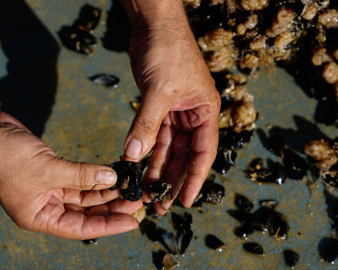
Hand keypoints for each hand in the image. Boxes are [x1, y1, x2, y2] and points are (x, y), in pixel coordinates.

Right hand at [0, 26, 140, 238]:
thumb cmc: (7, 158)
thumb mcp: (49, 170)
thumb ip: (82, 176)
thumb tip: (112, 177)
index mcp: (39, 217)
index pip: (80, 228)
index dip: (108, 226)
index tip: (132, 223)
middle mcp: (46, 208)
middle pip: (85, 213)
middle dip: (111, 208)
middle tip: (136, 201)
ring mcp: (49, 190)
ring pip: (84, 196)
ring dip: (106, 191)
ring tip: (129, 187)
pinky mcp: (52, 173)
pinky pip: (79, 179)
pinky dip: (94, 177)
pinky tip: (113, 174)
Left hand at [121, 1, 220, 213]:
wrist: (154, 25)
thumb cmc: (168, 51)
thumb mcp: (159, 91)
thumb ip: (146, 125)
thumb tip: (132, 156)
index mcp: (205, 112)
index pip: (203, 154)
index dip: (195, 179)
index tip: (186, 201)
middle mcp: (193, 116)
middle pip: (185, 155)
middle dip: (173, 179)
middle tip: (159, 203)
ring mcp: (176, 112)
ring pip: (167, 148)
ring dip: (157, 169)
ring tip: (146, 191)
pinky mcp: (158, 107)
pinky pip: (153, 135)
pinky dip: (145, 150)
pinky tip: (136, 166)